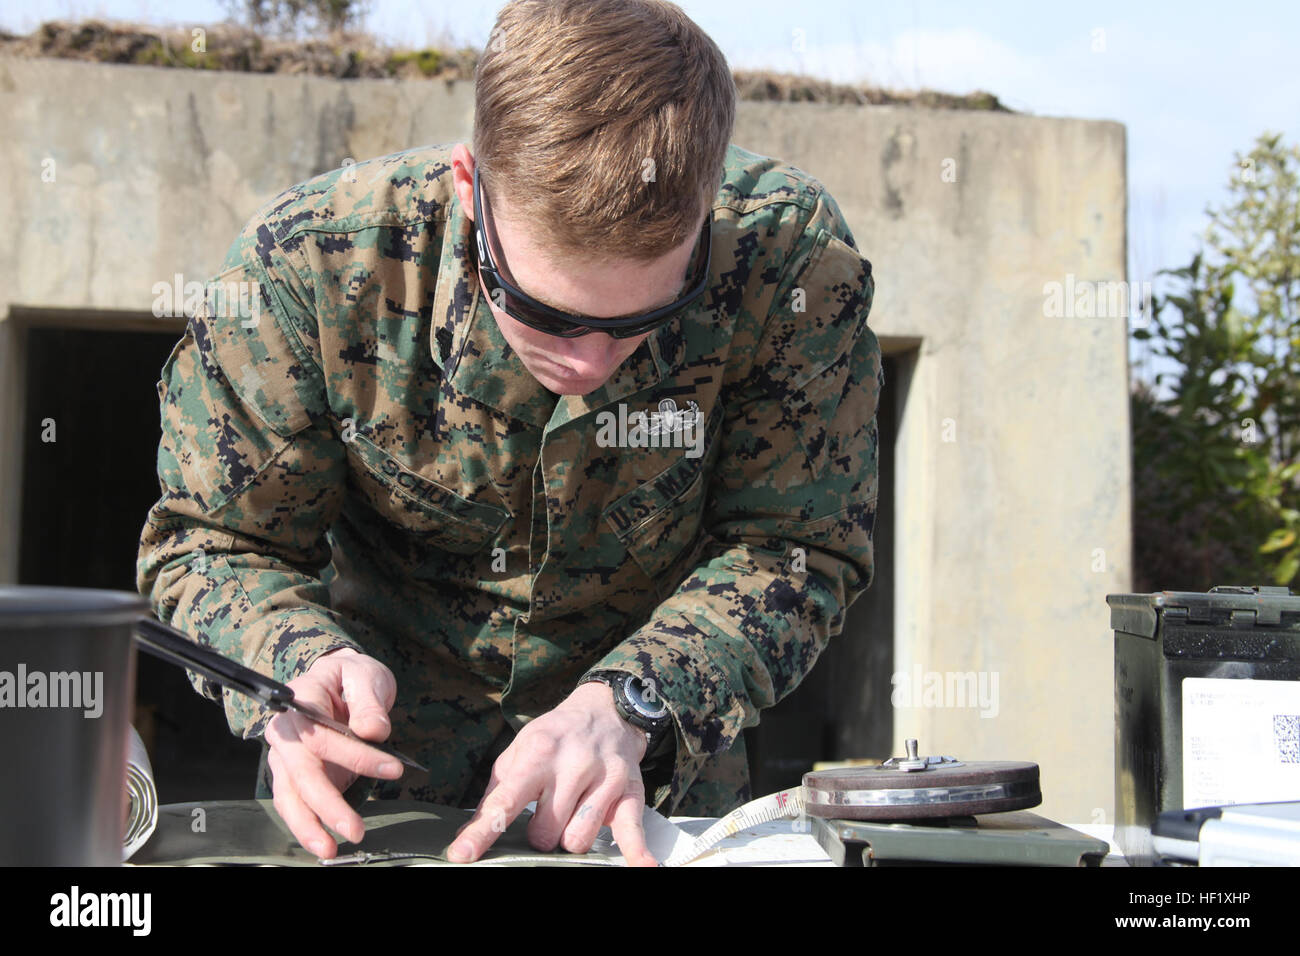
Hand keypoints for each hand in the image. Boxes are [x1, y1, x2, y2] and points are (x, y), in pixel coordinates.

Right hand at [264, 646, 404, 858]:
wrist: (340, 680)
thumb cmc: (352, 676)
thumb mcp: (366, 676)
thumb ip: (369, 703)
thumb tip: (373, 732)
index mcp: (300, 701)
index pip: (322, 735)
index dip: (354, 755)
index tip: (393, 769)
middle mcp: (285, 732)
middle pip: (300, 774)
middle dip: (326, 805)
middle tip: (354, 830)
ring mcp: (286, 756)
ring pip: (289, 796)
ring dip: (308, 826)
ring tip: (330, 850)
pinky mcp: (295, 776)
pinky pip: (296, 803)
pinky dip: (308, 825)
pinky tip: (325, 842)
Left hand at [447, 681, 658, 866]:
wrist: (606, 709)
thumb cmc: (555, 737)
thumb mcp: (519, 751)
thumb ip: (496, 792)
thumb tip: (468, 834)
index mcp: (538, 753)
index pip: (505, 801)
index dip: (481, 832)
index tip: (461, 856)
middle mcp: (573, 765)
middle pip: (545, 833)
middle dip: (540, 834)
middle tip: (547, 812)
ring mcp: (604, 778)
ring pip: (578, 840)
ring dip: (570, 837)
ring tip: (573, 815)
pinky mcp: (630, 791)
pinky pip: (632, 830)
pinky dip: (636, 853)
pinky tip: (642, 867)